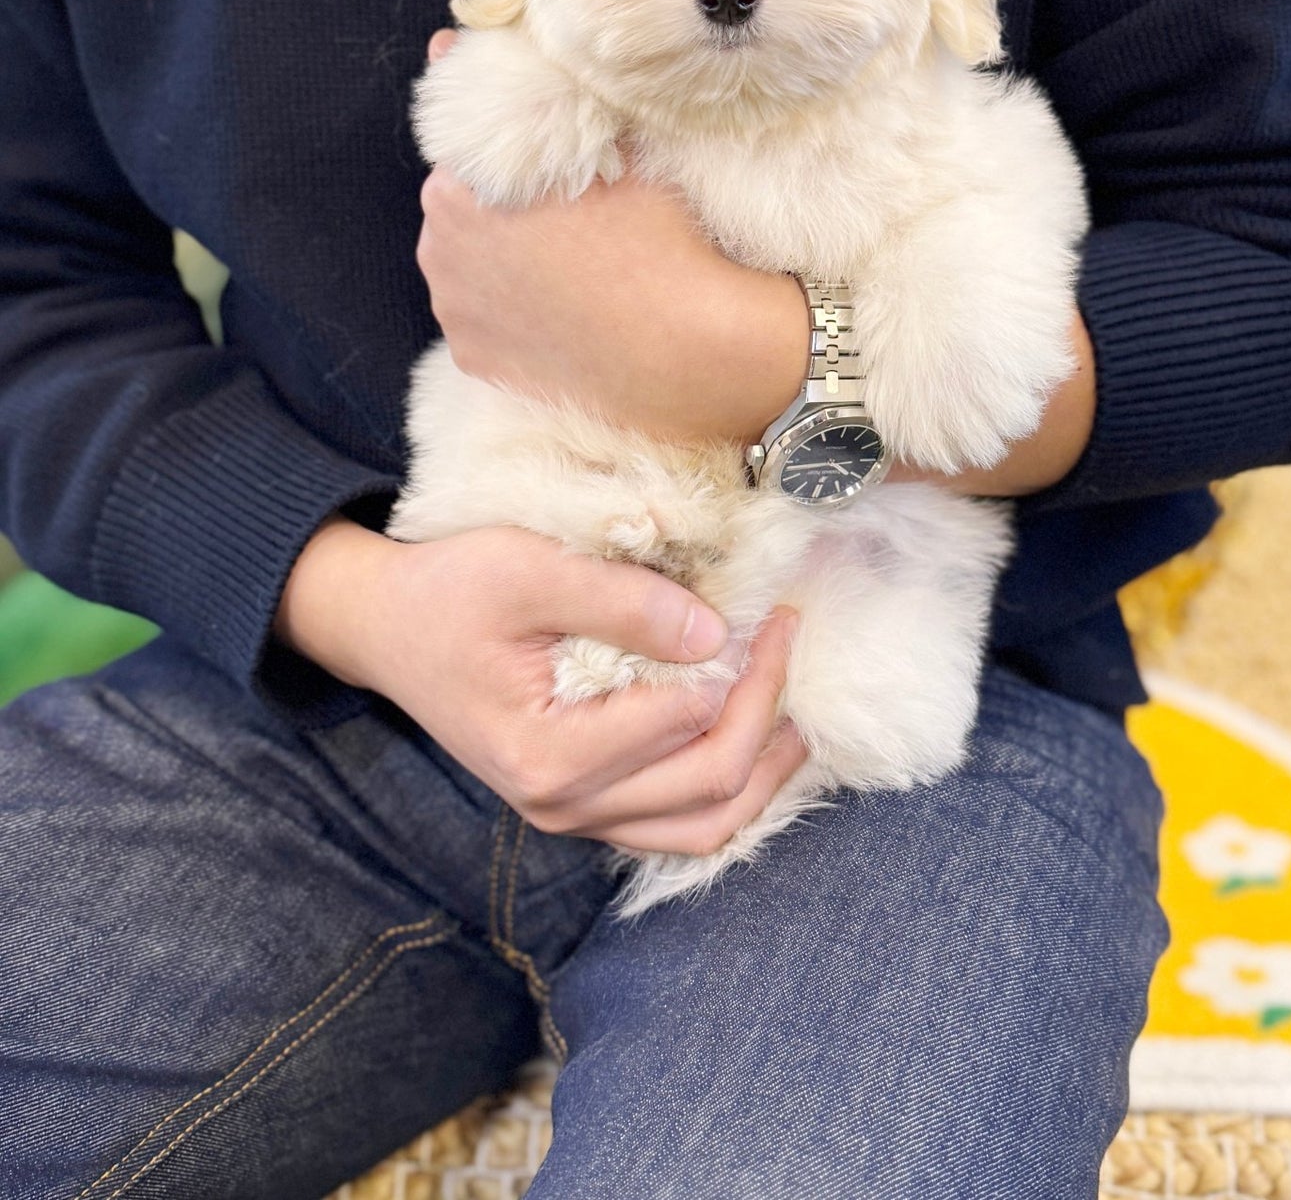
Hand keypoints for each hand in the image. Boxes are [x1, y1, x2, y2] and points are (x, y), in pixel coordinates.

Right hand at [275, 515, 806, 854]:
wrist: (386, 627)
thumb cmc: (450, 591)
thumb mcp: (527, 571)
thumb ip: (621, 603)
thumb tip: (716, 637)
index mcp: (550, 756)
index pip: (690, 727)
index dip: (750, 669)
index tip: (776, 607)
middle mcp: (563, 806)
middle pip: (709, 787)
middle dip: (768, 712)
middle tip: (790, 635)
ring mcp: (573, 815)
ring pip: (702, 827)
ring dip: (762, 773)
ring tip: (797, 709)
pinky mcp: (580, 805)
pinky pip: (673, 825)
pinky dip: (726, 791)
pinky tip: (754, 741)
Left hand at [419, 30, 1092, 488]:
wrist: (703, 350)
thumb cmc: (668, 228)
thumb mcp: (618, 133)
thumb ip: (532, 84)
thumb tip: (450, 40)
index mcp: (461, 182)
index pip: (464, 134)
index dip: (512, 134)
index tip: (558, 152)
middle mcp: (440, 247)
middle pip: (465, 200)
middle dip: (507, 192)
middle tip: (582, 201)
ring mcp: (456, 310)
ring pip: (474, 259)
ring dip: (508, 250)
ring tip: (584, 253)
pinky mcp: (478, 361)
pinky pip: (488, 317)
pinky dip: (517, 307)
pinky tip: (571, 301)